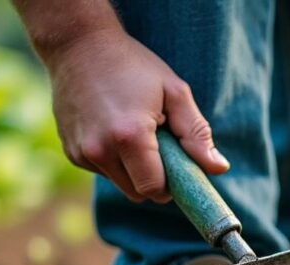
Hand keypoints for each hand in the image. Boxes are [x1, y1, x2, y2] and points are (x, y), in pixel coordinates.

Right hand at [45, 29, 228, 202]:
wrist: (78, 45)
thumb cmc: (133, 65)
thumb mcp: (174, 92)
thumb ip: (196, 134)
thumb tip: (218, 168)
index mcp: (129, 137)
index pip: (154, 189)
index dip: (170, 184)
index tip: (177, 165)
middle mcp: (100, 150)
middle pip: (137, 193)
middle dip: (154, 179)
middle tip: (160, 148)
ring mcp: (82, 153)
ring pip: (120, 184)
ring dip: (134, 170)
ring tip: (136, 134)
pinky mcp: (71, 153)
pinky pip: (103, 172)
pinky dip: (114, 161)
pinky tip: (114, 130)